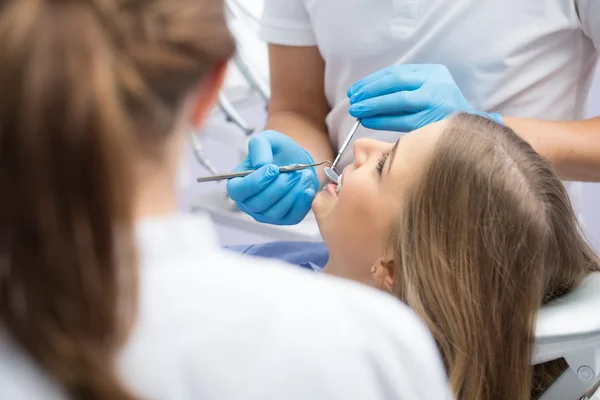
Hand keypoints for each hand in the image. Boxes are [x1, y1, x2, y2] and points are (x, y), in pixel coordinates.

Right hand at [226, 131, 319, 224]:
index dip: (255, 182)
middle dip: (279, 187)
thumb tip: (260, 164)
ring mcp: (266, 214)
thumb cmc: (278, 151)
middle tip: (294, 172)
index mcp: (238, 185)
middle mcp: (249, 203)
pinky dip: (302, 203)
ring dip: (292, 193)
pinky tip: (308, 188)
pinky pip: (292, 216)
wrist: (297, 160)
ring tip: (304, 176)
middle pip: (258, 203)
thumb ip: (259, 146)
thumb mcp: (267, 139)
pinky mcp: (285, 218)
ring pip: (275, 212)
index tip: (273, 169)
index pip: (238, 191)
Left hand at [347, 64, 502, 131]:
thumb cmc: (440, 112)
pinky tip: (368, 121)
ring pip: (398, 100)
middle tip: (353, 101)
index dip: (371, 81)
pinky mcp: (433, 122)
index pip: (396, 72)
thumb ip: (405, 88)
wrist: (470, 132)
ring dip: (373, 106)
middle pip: (395, 83)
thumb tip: (366, 94)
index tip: (355, 90)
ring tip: (356, 112)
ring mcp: (436, 102)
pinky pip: (402, 120)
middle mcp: (436, 84)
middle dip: (369, 92)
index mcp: (433, 73)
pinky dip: (382, 120)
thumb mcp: (428, 90)